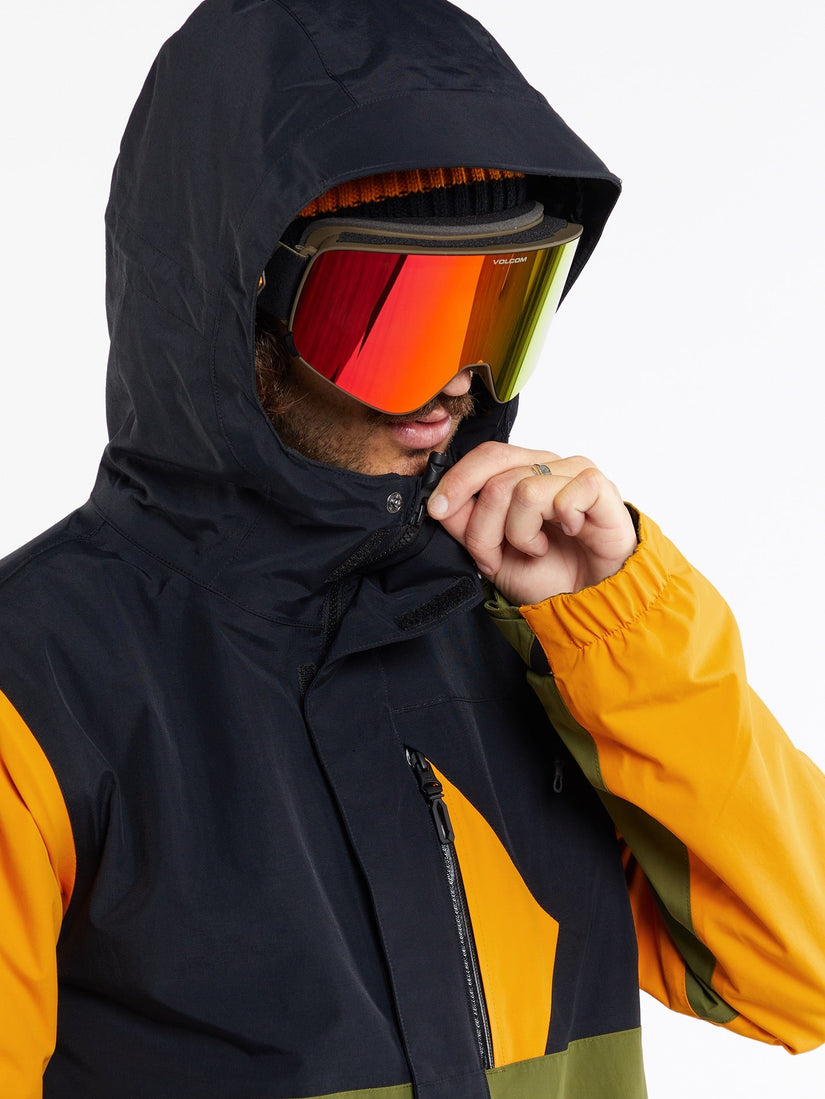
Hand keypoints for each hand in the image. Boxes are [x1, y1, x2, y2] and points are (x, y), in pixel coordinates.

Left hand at [427, 442, 637, 605]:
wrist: (587, 603)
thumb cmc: (547, 574)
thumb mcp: (491, 553)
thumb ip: (464, 523)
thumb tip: (440, 501)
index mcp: (522, 472)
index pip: (485, 455)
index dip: (457, 481)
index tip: (437, 510)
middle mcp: (548, 467)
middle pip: (497, 476)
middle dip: (483, 526)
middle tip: (494, 555)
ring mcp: (575, 475)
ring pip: (525, 490)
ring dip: (521, 534)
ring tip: (536, 549)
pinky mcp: (601, 489)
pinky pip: (566, 495)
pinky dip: (561, 522)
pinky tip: (570, 534)